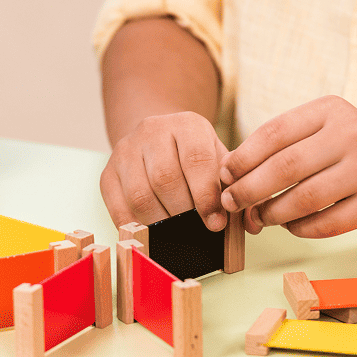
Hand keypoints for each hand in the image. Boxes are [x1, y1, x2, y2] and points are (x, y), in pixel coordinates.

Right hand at [99, 112, 228, 229]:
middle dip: (183, 211)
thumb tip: (249, 224)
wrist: (158, 138)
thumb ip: (234, 186)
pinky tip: (152, 232)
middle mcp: (152, 131)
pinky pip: (118, 207)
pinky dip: (135, 226)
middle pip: (165, 178)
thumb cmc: (194, 155)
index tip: (215, 222)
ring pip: (140, 195)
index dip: (206, 196)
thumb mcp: (218, 158)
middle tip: (195, 228)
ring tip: (175, 230)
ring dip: (160, 221)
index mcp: (187, 124)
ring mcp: (125, 150)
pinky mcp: (107, 172)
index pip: (196, 160)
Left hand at [219, 95, 356, 237]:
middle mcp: (353, 135)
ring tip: (259, 217)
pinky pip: (326, 223)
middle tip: (230, 202)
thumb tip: (228, 174)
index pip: (274, 132)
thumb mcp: (322, 132)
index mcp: (330, 110)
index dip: (242, 157)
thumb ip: (280, 147)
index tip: (224, 175)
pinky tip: (290, 225)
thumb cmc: (351, 153)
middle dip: (249, 189)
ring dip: (272, 212)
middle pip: (285, 167)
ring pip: (304, 198)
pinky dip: (299, 228)